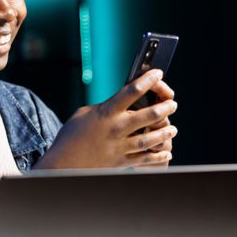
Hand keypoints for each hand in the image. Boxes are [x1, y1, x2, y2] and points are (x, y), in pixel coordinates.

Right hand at [35, 69, 177, 168]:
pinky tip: (166, 152)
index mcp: (106, 112)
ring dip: (165, 132)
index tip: (158, 73)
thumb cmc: (71, 136)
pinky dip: (158, 155)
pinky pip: (145, 159)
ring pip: (151, 138)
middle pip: (149, 115)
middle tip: (172, 104)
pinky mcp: (121, 161)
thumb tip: (118, 104)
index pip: (132, 91)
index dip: (148, 79)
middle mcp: (116, 128)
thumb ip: (104, 107)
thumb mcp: (83, 114)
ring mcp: (120, 146)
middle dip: (165, 108)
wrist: (63, 163)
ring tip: (173, 129)